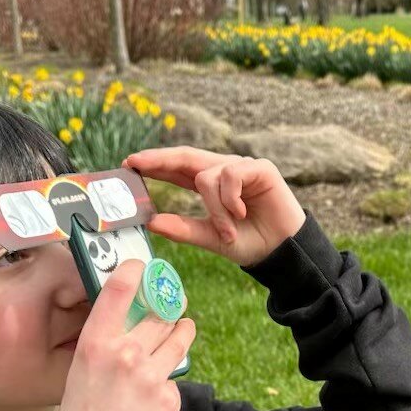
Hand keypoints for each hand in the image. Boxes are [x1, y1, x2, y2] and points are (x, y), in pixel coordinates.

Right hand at [55, 258, 197, 410]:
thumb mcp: (80, 372)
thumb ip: (104, 344)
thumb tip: (127, 322)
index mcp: (96, 344)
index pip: (120, 291)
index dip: (135, 271)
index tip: (144, 265)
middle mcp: (126, 354)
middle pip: (159, 314)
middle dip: (166, 308)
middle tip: (170, 306)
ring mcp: (151, 376)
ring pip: (178, 338)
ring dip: (180, 332)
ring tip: (181, 329)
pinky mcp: (169, 397)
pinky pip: (174, 377)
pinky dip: (167, 380)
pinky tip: (153, 394)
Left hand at [122, 147, 306, 268]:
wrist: (282, 253)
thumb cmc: (250, 243)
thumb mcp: (211, 238)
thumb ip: (184, 229)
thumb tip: (152, 222)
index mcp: (210, 186)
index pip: (177, 169)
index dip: (155, 164)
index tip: (128, 165)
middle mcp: (224, 172)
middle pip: (185, 157)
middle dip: (159, 159)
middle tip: (135, 163)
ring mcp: (242, 168)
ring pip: (207, 176)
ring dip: (213, 208)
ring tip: (227, 231)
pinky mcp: (260, 169)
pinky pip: (230, 175)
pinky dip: (229, 198)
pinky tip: (241, 212)